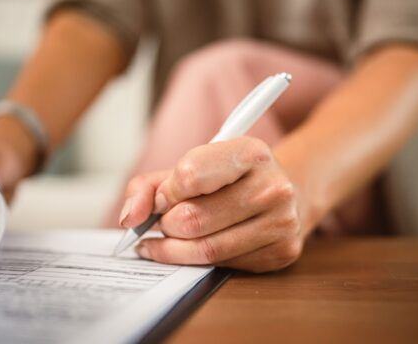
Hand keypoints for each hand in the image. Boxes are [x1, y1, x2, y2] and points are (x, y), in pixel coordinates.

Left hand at [119, 137, 307, 272]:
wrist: (287, 191)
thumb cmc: (231, 179)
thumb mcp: (192, 165)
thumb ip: (149, 186)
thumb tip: (130, 219)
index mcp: (250, 152)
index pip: (189, 175)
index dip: (165, 192)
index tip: (161, 199)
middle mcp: (272, 187)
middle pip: (192, 219)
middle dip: (166, 224)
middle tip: (164, 222)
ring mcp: (281, 222)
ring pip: (205, 248)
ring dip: (175, 248)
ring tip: (169, 239)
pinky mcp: (282, 252)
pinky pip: (223, 264)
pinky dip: (200, 260)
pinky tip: (198, 248)